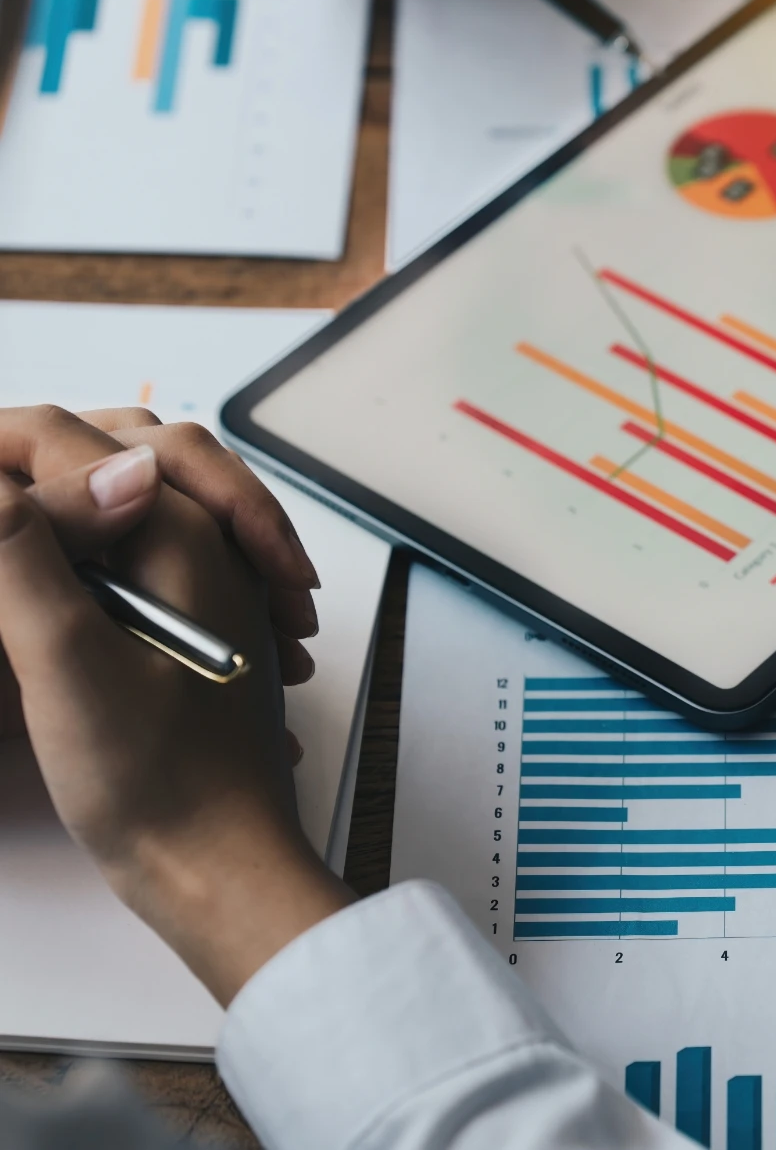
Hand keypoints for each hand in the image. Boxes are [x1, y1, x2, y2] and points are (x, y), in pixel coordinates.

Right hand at [0, 465, 352, 1005]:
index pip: (66, 438)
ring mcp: (210, 583)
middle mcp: (209, 544)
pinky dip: (101, 539)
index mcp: (181, 535)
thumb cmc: (158, 783)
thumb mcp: (65, 661)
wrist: (221, 870)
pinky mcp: (195, 625)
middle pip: (120, 447)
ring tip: (15, 511)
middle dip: (43, 447)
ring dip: (77, 488)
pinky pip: (145, 549)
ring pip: (137, 495)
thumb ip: (20, 555)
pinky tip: (62, 574)